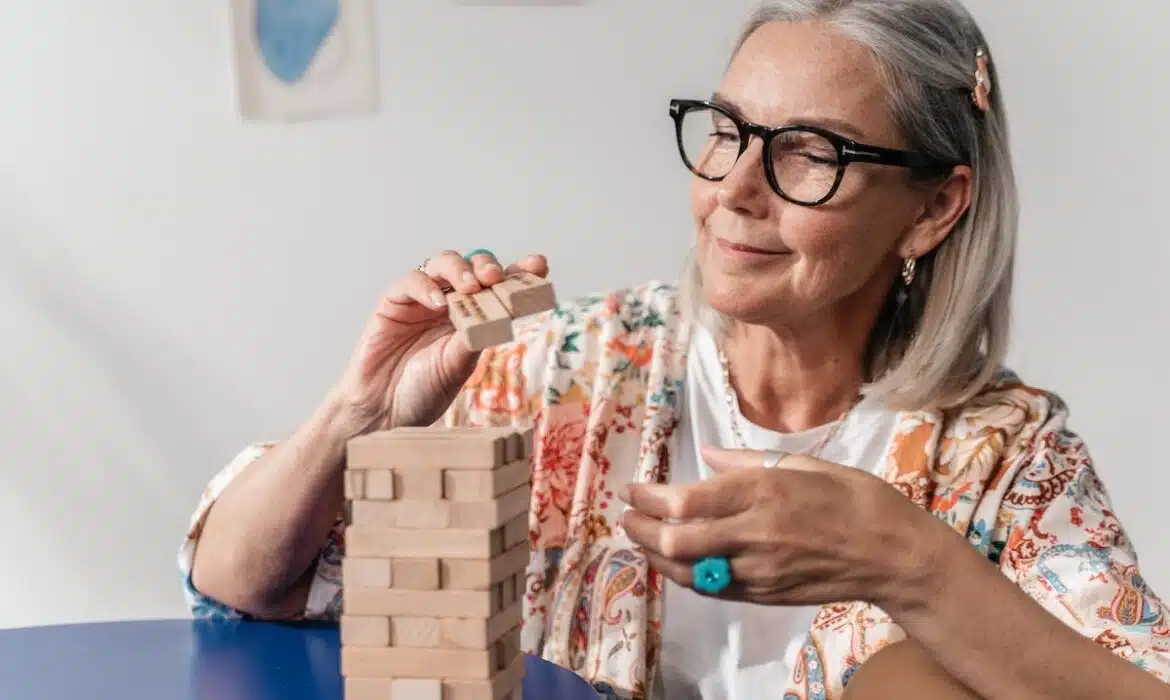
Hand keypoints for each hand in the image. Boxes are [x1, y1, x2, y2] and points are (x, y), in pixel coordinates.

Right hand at [329, 250, 548, 433]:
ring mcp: (423, 299)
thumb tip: (501, 315)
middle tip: (496, 278)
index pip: (500, 286)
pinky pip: (411, 281)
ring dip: (460, 270)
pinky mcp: (394, 302)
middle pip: (473, 267)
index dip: (519, 272)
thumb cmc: (424, 391)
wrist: (384, 411)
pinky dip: (426, 286)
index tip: (539, 266)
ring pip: (443, 264)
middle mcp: (451, 302)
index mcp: (475, 317)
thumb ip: (474, 338)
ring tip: (471, 286)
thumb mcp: (458, 367)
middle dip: (488, 266)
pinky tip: (439, 302)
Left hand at [618, 445, 937, 607]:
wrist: (893, 554)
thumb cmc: (854, 497)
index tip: (631, 490)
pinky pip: (713, 589)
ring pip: (689, 570)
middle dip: (641, 528)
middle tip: (624, 517)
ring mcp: (758, 569)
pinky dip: (686, 576)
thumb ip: (748, 461)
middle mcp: (754, 532)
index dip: (649, 498)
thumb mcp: (803, 464)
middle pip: (677, 539)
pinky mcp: (765, 593)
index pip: (686, 501)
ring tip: (640, 539)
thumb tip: (708, 454)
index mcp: (762, 491)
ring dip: (656, 555)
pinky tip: (673, 563)